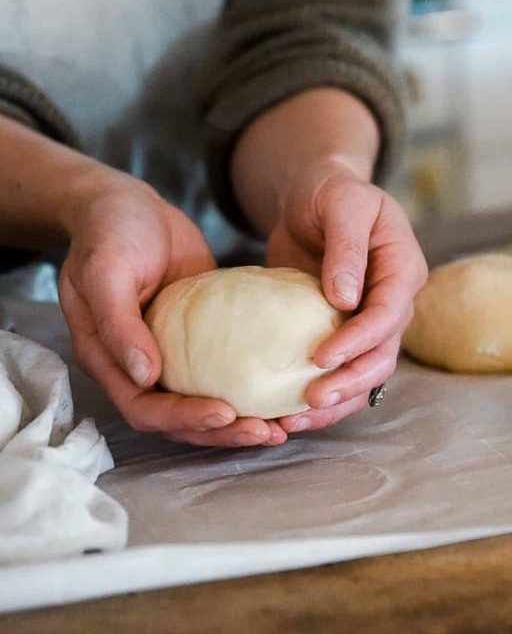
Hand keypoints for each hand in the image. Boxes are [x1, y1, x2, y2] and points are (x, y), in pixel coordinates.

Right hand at [58, 169, 286, 446]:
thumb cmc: (108, 232)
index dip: (183, 419)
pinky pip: (223, 367)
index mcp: (108, 359)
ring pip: (204, 400)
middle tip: (270, 430)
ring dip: (240, 418)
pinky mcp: (198, 335)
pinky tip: (282, 384)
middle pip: (179, 418)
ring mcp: (169, 352)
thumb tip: (144, 375)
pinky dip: (248, 381)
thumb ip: (118, 324)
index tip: (225, 414)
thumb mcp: (105, 271)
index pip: (145, 408)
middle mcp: (137, 366)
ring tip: (282, 425)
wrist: (126, 203)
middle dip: (223, 430)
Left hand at [265, 159, 427, 433]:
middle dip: (350, 382)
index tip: (320, 357)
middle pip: (383, 354)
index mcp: (403, 267)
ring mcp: (371, 320)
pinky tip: (287, 412)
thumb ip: (347, 248)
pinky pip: (341, 370)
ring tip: (294, 419)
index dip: (359, 340)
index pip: (389, 312)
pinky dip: (320, 394)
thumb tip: (346, 299)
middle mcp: (394, 300)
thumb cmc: (330, 192)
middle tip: (310, 400)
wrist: (314, 196)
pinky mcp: (344, 332)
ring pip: (365, 373)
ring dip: (336, 400)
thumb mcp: (341, 204)